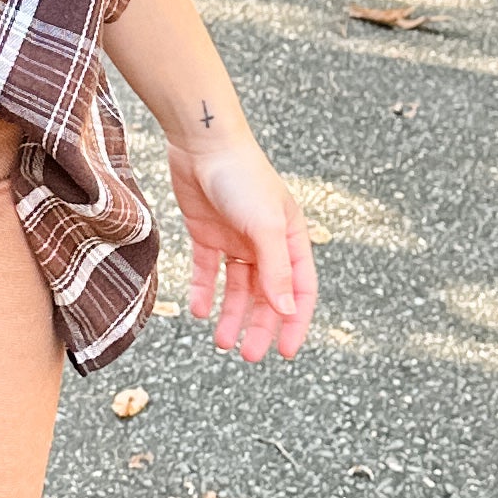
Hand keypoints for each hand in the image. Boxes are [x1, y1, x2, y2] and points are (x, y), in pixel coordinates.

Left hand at [164, 126, 316, 361]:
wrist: (201, 142)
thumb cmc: (242, 177)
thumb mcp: (264, 227)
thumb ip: (276, 271)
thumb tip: (287, 311)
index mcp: (291, 239)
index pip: (300, 290)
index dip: (294, 322)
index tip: (284, 352)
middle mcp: (266, 242)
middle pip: (267, 294)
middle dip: (259, 326)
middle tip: (248, 356)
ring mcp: (236, 238)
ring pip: (237, 288)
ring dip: (231, 315)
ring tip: (221, 341)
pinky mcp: (207, 233)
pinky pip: (208, 271)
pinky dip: (204, 291)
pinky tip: (198, 310)